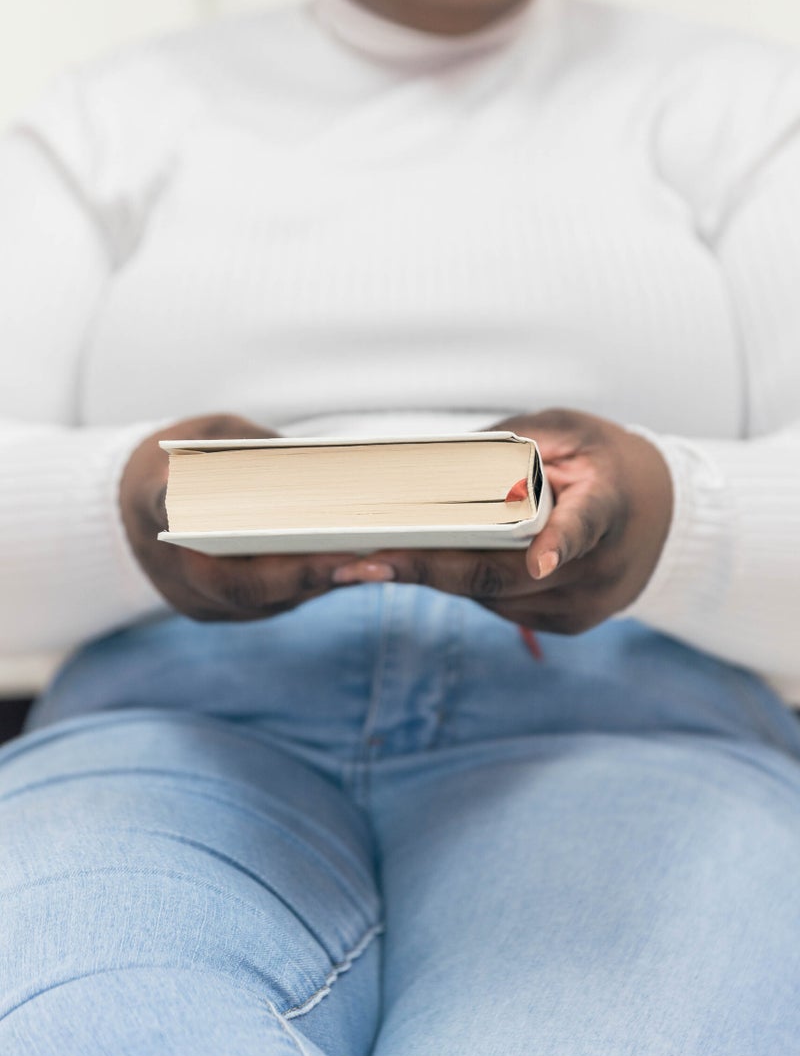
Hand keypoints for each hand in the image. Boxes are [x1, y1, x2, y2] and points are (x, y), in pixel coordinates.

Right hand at [120, 414, 361, 622]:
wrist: (126, 507)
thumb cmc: (183, 456)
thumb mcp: (211, 433)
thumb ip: (250, 447)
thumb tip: (315, 467)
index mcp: (160, 503)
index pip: (200, 518)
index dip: (239, 517)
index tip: (292, 524)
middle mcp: (171, 563)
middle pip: (243, 583)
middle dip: (308, 573)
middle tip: (366, 560)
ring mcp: (191, 596)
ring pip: (262, 602)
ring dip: (319, 585)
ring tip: (376, 566)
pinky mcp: (213, 611)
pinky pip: (266, 605)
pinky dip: (309, 588)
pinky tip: (353, 570)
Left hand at [334, 409, 672, 635]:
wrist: (663, 514)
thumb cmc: (602, 461)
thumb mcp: (566, 432)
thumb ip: (512, 445)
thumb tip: (436, 460)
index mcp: (608, 503)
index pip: (585, 525)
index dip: (560, 543)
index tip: (540, 560)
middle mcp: (599, 565)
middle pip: (507, 575)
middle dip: (429, 570)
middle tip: (366, 562)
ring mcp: (585, 603)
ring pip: (493, 597)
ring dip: (430, 579)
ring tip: (366, 562)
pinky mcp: (568, 624)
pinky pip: (500, 606)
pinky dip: (460, 584)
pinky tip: (417, 567)